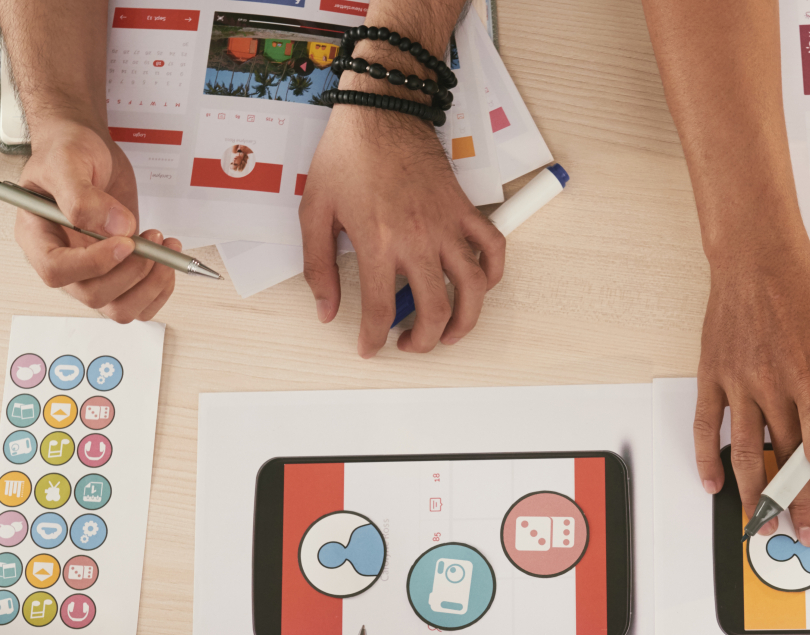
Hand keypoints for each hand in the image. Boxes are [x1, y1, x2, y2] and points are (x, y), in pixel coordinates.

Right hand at [14, 118, 182, 322]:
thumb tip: (118, 227)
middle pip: (93, 295)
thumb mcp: (68, 162)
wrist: (88, 149)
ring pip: (120, 307)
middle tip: (151, 240)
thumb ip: (83, 196)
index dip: (93, 264)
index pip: (57, 271)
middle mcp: (63, 260)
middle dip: (131, 272)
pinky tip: (168, 258)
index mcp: (37, 237)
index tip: (125, 242)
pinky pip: (140, 303)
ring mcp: (92, 270)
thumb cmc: (67, 151)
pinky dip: (160, 288)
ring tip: (165, 247)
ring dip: (150, 284)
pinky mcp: (118, 271)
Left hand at [301, 108, 505, 356]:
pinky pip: (492, 248)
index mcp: (378, 243)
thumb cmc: (349, 155)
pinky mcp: (464, 210)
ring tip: (451, 333)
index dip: (373, 338)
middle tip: (409, 343)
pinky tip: (479, 286)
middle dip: (423, 340)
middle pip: (434, 311)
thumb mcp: (316, 211)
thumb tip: (325, 309)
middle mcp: (417, 240)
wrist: (381, 113)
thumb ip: (318, 267)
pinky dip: (493, 273)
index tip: (370, 347)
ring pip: (472, 289)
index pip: (379, 310)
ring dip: (466, 321)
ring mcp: (446, 226)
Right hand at [695, 247, 809, 546]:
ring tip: (759, 523)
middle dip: (797, 503)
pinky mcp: (713, 376)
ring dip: (753, 494)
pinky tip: (715, 485)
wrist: (757, 256)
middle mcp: (772, 385)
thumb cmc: (806, 291)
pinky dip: (707, 459)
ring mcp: (739, 383)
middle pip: (785, 459)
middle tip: (804, 534)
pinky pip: (707, 427)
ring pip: (744, 453)